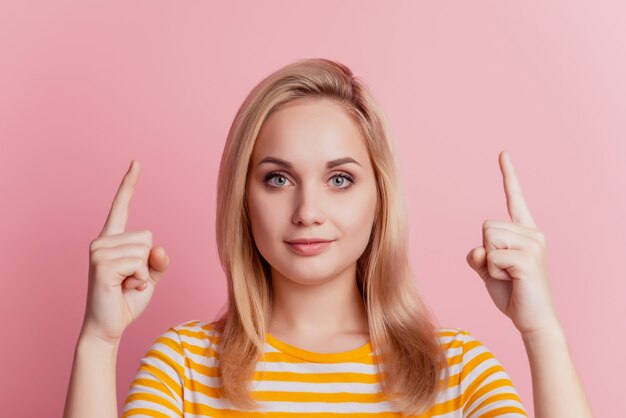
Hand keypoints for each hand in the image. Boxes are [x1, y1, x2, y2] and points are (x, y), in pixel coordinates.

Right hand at [80, 160, 169, 344]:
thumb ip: (158, 259)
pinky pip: (139, 264)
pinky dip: (139, 279)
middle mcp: (102, 240)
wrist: (109, 326)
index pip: (122, 206)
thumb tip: (158, 248)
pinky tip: (123, 288)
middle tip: (129, 279)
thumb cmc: (127, 298)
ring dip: (143, 273)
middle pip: (148, 236)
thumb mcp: (150, 276)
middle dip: (147, 262)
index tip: (136, 162)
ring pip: (145, 250)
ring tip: (125, 284)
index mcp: (113, 239)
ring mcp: (99, 251)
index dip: (129, 184)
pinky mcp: (102, 265)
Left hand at [466, 151, 559, 334]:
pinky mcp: (529, 259)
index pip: (514, 198)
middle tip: (504, 272)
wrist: (533, 321)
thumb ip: (478, 255)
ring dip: (490, 263)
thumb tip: (477, 249)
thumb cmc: (512, 294)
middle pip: (486, 226)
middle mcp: (533, 232)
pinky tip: (512, 282)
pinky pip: (492, 257)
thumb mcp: (488, 271)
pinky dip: (493, 273)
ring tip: (509, 277)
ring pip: (487, 239)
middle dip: (486, 251)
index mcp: (524, 231)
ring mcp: (534, 244)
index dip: (508, 175)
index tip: (503, 153)